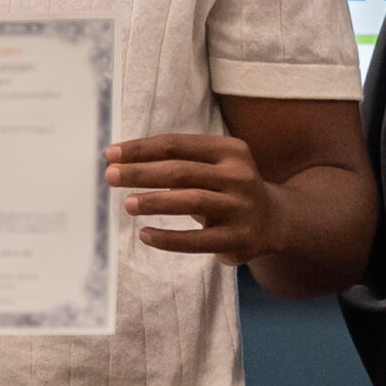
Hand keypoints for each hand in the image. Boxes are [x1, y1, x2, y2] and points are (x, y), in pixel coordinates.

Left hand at [105, 134, 291, 265]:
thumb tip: (124, 162)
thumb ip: (180, 161)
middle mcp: (238, 176)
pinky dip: (169, 238)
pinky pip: (198, 240)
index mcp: (229, 150)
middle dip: (141, 172)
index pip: (176, 145)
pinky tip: (146, 235)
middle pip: (180, 171)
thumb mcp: (215, 166)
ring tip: (127, 204)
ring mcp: (240, 208)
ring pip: (190, 201)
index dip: (141, 149)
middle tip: (110, 176)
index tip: (110, 154)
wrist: (275, 220)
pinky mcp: (238, 239)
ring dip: (155, 201)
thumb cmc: (228, 188)